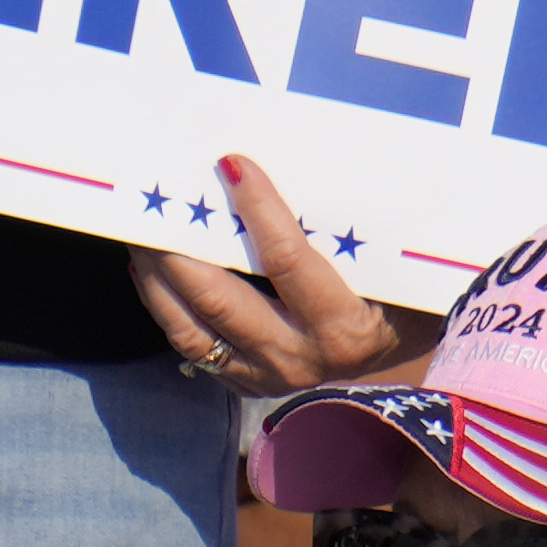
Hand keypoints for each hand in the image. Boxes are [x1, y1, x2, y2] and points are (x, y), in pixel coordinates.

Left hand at [126, 153, 420, 392]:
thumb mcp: (399, 272)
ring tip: (141, 235)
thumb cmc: (406, 305)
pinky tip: (152, 272)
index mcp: (344, 328)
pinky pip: (191, 346)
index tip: (234, 163)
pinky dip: (164, 306)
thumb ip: (366, 232)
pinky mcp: (246, 383)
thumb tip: (329, 163)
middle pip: (220, 298)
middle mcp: (299, 359)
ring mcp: (267, 376)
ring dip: (159, 279)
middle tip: (157, 199)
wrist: (404, 371)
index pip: (287, 260)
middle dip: (180, 246)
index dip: (259, 208)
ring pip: (192, 327)